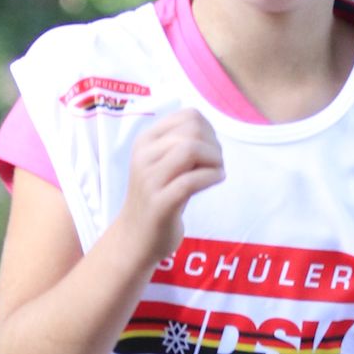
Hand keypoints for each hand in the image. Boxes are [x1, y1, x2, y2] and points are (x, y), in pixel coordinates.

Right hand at [115, 108, 224, 263]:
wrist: (136, 237)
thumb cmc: (157, 197)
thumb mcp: (164, 163)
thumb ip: (181, 144)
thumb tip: (208, 129)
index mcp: (145, 141)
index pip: (188, 116)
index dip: (209, 130)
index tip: (211, 149)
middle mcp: (144, 156)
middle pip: (192, 131)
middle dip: (214, 146)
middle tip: (216, 164)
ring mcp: (149, 180)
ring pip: (190, 150)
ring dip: (215, 160)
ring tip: (217, 172)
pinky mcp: (159, 203)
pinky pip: (191, 180)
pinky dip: (212, 177)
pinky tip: (216, 180)